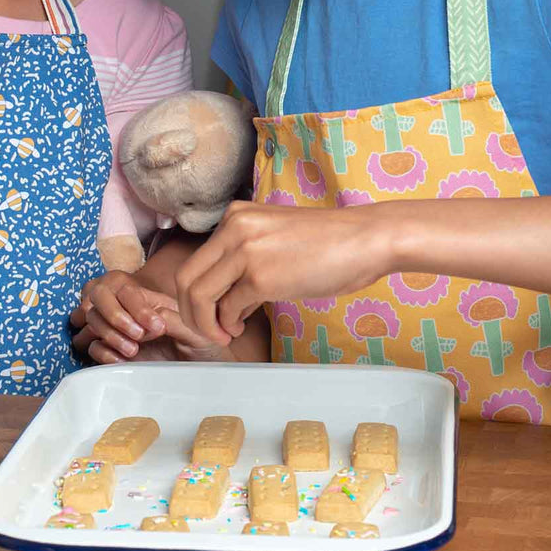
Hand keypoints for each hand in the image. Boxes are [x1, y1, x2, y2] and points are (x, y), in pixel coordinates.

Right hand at [71, 272, 232, 363]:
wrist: (203, 377)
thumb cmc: (205, 349)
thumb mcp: (196, 332)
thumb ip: (174, 320)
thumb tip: (149, 322)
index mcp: (151, 300)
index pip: (127, 289)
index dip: (135, 306)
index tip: (155, 328)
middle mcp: (131, 312)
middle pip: (101, 297)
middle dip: (115, 316)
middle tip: (138, 337)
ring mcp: (121, 332)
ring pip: (94, 319)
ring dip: (109, 333)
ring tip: (133, 350)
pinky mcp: (115, 353)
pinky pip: (93, 346)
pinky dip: (103, 352)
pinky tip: (123, 361)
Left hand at [174, 201, 390, 344]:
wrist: (366, 239)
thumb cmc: (329, 244)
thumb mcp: (274, 239)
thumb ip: (245, 259)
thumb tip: (226, 300)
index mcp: (235, 216)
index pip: (195, 260)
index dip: (193, 293)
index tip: (208, 312)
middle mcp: (233, 229)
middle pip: (185, 278)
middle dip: (190, 312)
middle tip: (207, 330)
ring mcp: (245, 252)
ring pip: (199, 295)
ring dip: (205, 323)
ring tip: (223, 334)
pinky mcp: (260, 277)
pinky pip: (227, 309)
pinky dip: (228, 325)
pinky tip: (239, 329)